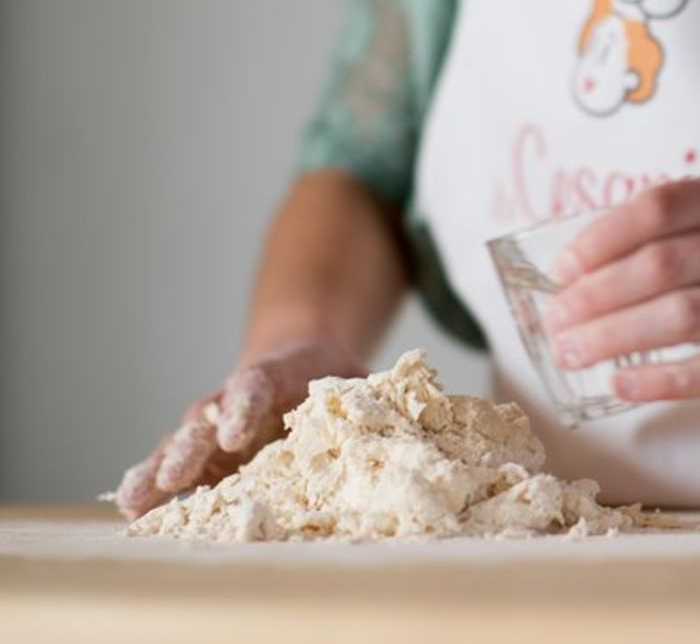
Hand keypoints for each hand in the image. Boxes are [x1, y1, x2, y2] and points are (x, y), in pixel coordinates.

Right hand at [113, 339, 364, 519]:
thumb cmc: (334, 375)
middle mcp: (235, 398)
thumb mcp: (359, 380)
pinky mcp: (207, 449)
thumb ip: (373, 399)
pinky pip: (175, 464)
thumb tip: (403, 424)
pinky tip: (132, 508)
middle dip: (191, 448)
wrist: (302, 356)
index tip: (235, 433)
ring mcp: (215, 423)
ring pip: (182, 443)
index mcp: (276, 374)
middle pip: (208, 419)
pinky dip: (154, 483)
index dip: (244, 407)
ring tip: (135, 501)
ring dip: (159, 471)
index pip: (255, 386)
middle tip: (176, 475)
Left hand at [542, 173, 699, 400]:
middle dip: (596, 297)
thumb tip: (582, 271)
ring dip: (616, 337)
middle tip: (555, 322)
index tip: (562, 269)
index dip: (601, 239)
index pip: (659, 208)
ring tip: (573, 353)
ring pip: (684, 317)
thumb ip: (681, 230)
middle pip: (662, 266)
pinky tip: (623, 384)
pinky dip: (662, 379)